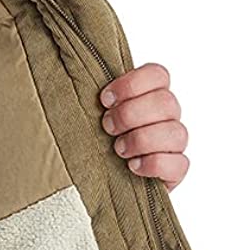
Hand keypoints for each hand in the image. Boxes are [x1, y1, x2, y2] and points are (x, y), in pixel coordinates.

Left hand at [99, 61, 188, 191]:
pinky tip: (133, 166)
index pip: (158, 75)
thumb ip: (90, 95)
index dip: (132, 84)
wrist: (98, 178)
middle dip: (130, 114)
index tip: (105, 100)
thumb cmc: (92, 140)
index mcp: (149, 94)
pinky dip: (154, 164)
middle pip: (166, 102)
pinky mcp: (175, 169)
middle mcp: (166, 116)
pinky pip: (179, 163)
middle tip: (107, 126)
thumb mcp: (86, 113)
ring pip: (176, 132)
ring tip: (118, 149)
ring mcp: (173, 143)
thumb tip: (68, 71)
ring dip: (141, 140)